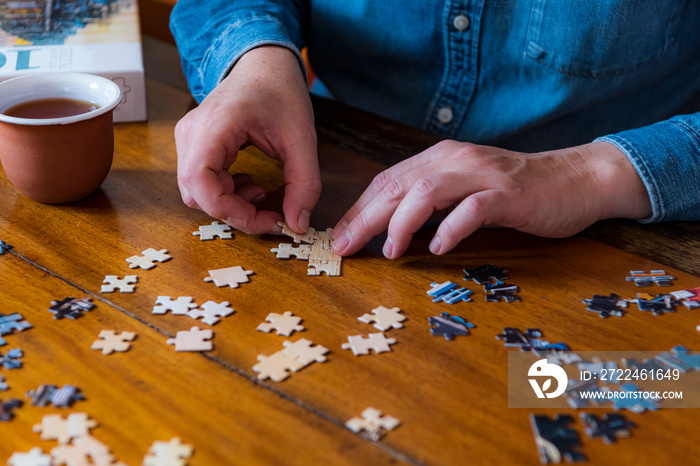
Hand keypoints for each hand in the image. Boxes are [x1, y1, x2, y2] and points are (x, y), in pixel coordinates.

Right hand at [174, 46, 321, 234]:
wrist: (264, 65)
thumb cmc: (280, 93)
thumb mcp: (302, 140)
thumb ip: (304, 184)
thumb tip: (298, 225)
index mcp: (215, 125)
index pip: (200, 181)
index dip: (229, 210)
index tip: (264, 219)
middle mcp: (191, 134)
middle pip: (197, 194)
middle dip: (235, 212)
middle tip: (269, 213)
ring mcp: (189, 140)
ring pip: (197, 193)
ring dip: (230, 203)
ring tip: (260, 192)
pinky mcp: (194, 146)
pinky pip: (202, 183)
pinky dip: (226, 193)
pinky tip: (249, 183)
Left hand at [332, 140, 651, 257]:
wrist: (576, 179)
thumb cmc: (516, 191)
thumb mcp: (464, 189)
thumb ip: (431, 202)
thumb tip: (390, 228)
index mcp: (440, 158)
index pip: (387, 180)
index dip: (360, 209)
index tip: (340, 236)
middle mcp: (456, 160)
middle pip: (398, 185)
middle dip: (366, 218)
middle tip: (345, 247)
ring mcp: (482, 175)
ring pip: (427, 191)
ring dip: (402, 223)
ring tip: (390, 251)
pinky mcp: (509, 194)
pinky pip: (473, 209)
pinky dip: (451, 228)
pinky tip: (439, 248)